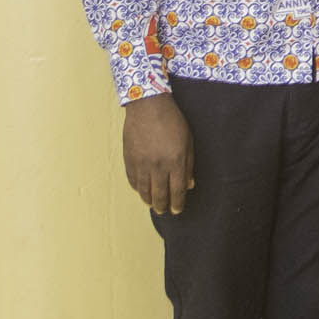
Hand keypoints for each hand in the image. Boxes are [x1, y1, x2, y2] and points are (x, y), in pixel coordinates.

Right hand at [123, 94, 193, 214]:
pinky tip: (141, 192)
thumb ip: (188, 165)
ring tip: (153, 205)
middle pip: (159, 194)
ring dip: (149, 200)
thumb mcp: (188, 142)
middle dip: (163, 206)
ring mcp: (141, 163)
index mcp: (175, 161)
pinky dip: (137, 188)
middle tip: (164, 211)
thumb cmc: (173, 122)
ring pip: (144, 190)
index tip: (177, 211)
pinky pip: (133, 179)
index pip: (177, 190)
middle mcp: (157, 165)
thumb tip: (189, 185)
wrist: (148, 107)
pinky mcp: (129, 159)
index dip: (177, 203)